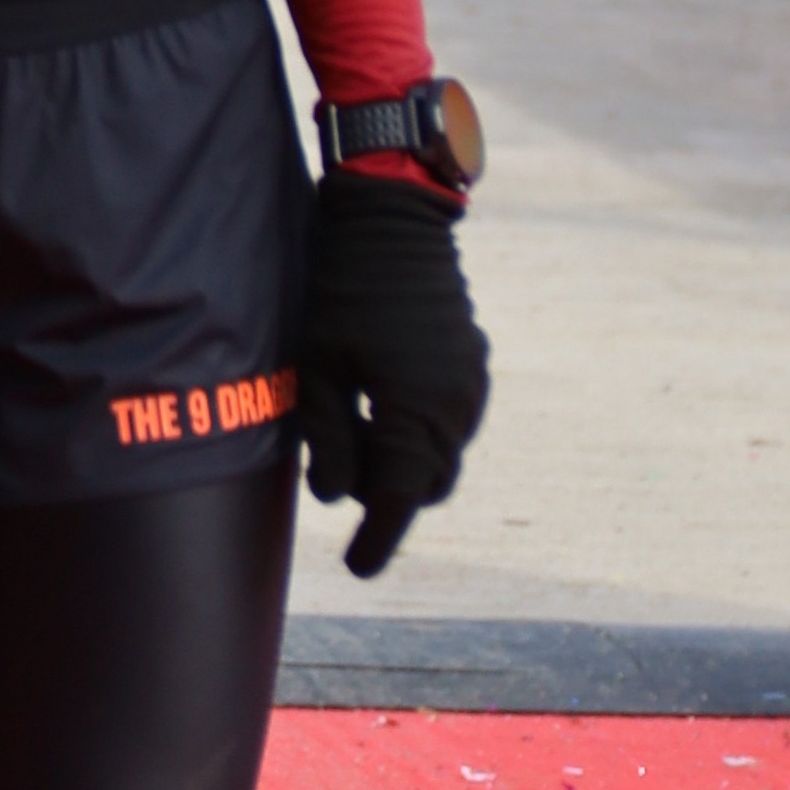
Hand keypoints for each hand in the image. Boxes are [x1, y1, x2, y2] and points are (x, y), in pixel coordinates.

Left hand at [293, 172, 489, 579]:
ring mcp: (470, 384)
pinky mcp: (471, 363)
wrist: (394, 219)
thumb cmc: (343, 290)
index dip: (376, 540)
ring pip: (440, 454)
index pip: (398, 499)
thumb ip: (328, 438)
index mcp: (417, 413)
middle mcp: (457, 407)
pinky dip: (417, 430)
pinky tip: (376, 400)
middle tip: (340, 481)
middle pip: (426, 484)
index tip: (357, 570)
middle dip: (387, 496)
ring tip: (351, 430)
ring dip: (403, 461)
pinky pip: (448, 421)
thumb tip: (336, 497)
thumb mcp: (318, 366)